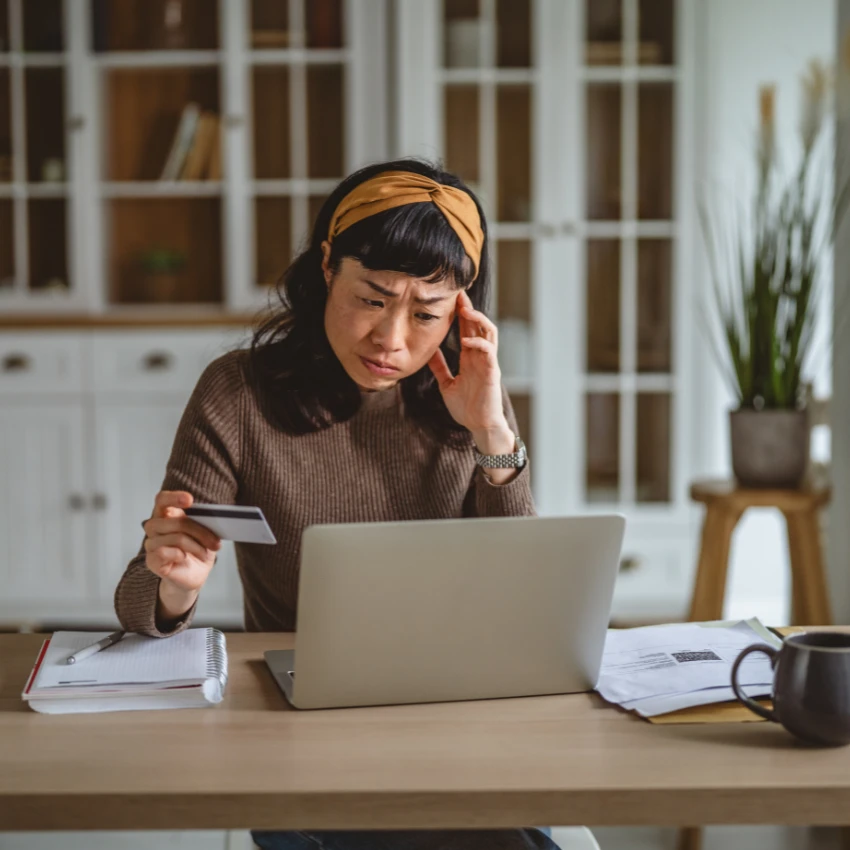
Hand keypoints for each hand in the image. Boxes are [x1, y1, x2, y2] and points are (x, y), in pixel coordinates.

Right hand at [143, 490, 220, 597]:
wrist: (193, 575)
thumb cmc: (198, 550)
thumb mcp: (205, 533)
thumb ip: (203, 521)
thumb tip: (214, 515)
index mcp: (166, 514)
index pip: (162, 500)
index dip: (174, 497)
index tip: (190, 500)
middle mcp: (154, 527)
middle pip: (175, 520)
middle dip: (199, 531)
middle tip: (215, 542)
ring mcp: (151, 544)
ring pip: (175, 537)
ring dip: (195, 546)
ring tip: (205, 553)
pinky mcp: (151, 561)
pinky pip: (164, 552)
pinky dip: (180, 555)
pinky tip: (184, 558)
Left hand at [428, 289, 509, 439]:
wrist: (479, 426)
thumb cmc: (466, 407)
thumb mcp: (447, 383)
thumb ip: (439, 367)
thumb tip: (427, 352)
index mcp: (470, 358)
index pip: (467, 329)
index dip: (461, 312)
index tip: (451, 297)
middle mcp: (480, 356)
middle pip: (478, 325)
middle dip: (469, 308)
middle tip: (458, 294)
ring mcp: (488, 363)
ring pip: (489, 333)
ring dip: (478, 320)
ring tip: (464, 311)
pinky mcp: (492, 373)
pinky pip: (489, 352)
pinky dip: (478, 344)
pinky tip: (466, 341)